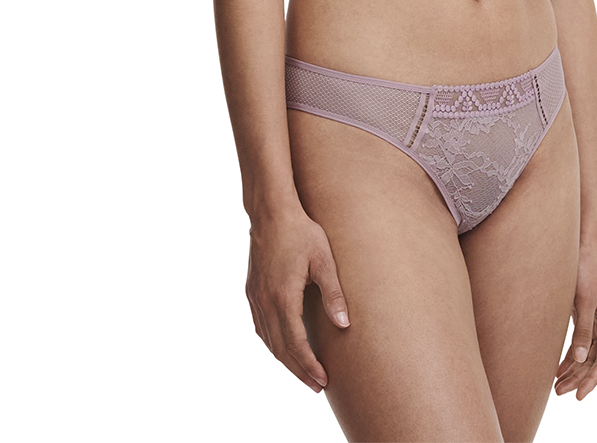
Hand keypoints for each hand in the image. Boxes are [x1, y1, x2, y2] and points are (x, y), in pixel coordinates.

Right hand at [245, 207, 349, 392]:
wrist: (270, 211)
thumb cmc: (300, 231)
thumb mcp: (323, 260)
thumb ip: (333, 293)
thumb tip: (344, 324)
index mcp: (283, 297)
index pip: (295, 344)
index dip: (308, 365)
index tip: (322, 381)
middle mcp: (265, 301)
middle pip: (280, 348)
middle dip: (298, 370)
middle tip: (316, 386)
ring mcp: (255, 297)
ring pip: (268, 340)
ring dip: (284, 359)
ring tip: (302, 372)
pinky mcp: (252, 290)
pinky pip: (260, 326)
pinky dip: (272, 343)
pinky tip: (282, 346)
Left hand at [554, 244, 596, 399]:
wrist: (581, 243)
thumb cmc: (586, 268)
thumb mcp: (584, 299)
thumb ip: (583, 329)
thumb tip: (580, 359)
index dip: (593, 380)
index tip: (579, 395)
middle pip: (595, 360)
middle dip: (579, 378)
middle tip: (559, 393)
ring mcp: (596, 320)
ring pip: (586, 354)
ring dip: (573, 370)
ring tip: (557, 386)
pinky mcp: (585, 314)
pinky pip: (579, 342)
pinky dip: (570, 355)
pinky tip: (558, 367)